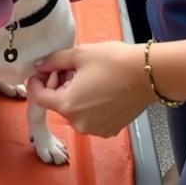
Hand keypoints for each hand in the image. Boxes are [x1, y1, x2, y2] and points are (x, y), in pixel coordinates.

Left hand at [27, 41, 153, 136]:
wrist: (147, 74)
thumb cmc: (112, 62)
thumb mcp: (78, 54)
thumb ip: (54, 61)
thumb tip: (40, 65)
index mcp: (67, 106)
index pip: (39, 98)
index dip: (37, 82)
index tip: (44, 70)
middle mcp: (79, 124)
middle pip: (58, 104)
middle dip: (59, 86)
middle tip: (70, 68)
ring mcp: (96, 129)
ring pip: (75, 111)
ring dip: (74, 95)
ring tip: (88, 77)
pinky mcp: (110, 130)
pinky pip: (90, 117)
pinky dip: (89, 104)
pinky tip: (100, 88)